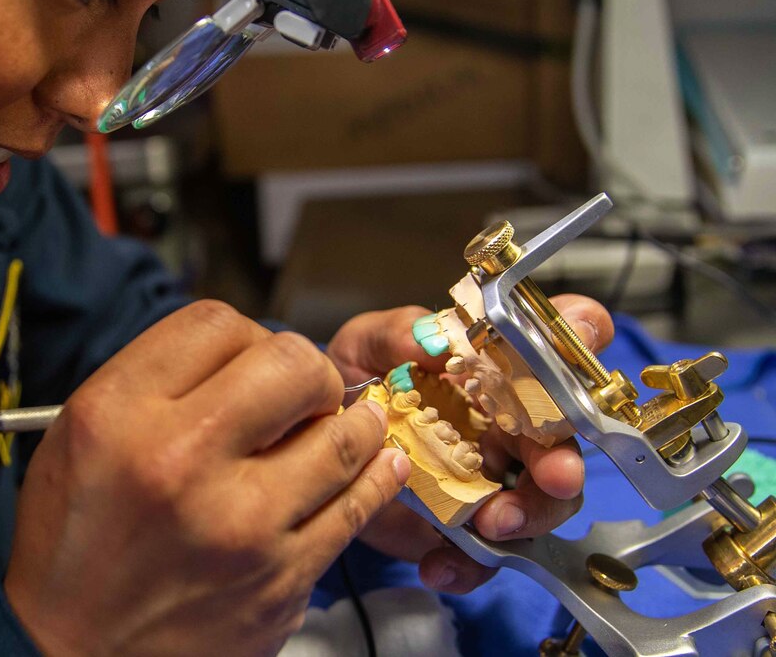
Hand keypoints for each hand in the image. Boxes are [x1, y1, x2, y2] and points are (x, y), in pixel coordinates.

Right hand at [5, 301, 410, 655]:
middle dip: (306, 369)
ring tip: (354, 416)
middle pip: (292, 363)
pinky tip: (377, 461)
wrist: (72, 651)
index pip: (217, 325)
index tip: (250, 359)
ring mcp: (241, 527)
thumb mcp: (80, 432)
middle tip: (303, 389)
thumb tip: (248, 352)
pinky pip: (355, 509)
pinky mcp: (280, 581)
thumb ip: (156, 379)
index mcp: (121, 415)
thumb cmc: (72, 539)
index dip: (244, 333)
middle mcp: (182, 462)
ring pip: (343, 434)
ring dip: (354, 418)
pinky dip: (374, 475)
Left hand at [326, 295, 613, 593]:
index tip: (582, 351)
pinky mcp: (462, 525)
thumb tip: (434, 340)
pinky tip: (437, 564)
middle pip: (562, 441)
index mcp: (493, 373)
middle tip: (555, 479)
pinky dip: (467, 565)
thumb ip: (397, 334)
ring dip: (527, 516)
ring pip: (540, 504)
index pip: (555, 350)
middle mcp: (505, 424)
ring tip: (488, 524)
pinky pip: (484, 555)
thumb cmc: (354, 382)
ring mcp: (489, 478)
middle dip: (566, 461)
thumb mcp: (366, 346)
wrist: (316, 441)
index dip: (583, 339)